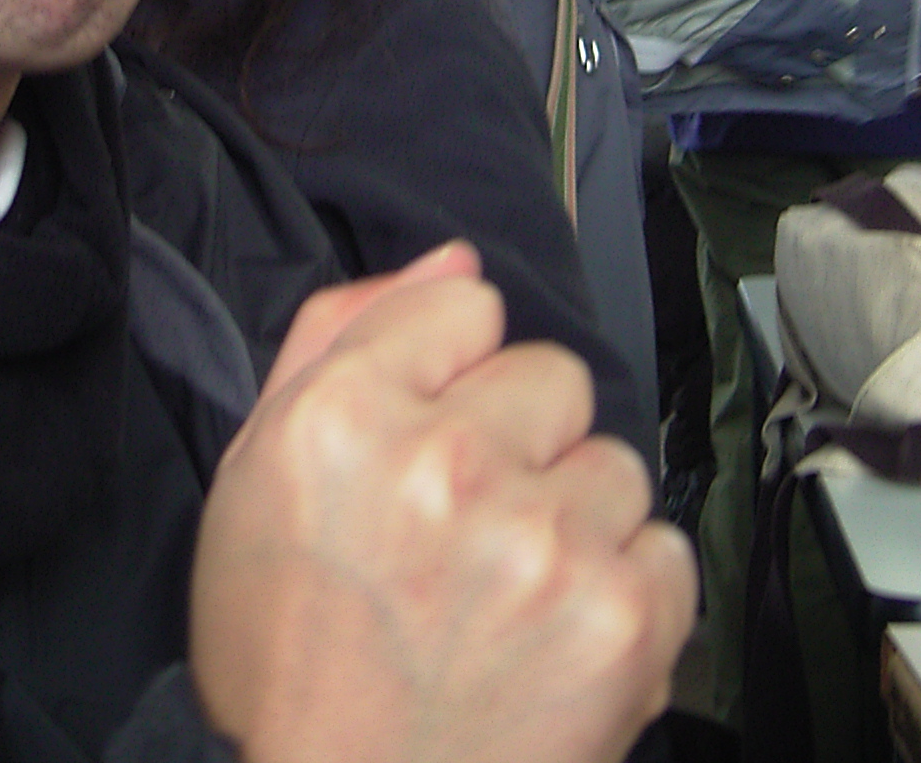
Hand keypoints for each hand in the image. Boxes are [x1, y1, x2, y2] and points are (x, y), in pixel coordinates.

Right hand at [190, 243, 693, 762]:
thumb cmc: (293, 660)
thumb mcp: (256, 482)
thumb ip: (341, 338)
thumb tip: (454, 260)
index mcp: (343, 415)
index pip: (466, 305)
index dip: (449, 377)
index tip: (428, 444)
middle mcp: (446, 462)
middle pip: (552, 375)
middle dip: (521, 445)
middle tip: (463, 540)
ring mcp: (543, 539)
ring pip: (611, 464)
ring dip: (573, 523)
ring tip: (505, 603)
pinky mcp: (621, 616)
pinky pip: (663, 548)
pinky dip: (622, 596)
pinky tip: (554, 642)